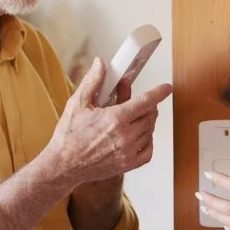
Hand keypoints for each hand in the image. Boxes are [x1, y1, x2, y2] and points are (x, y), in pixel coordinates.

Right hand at [46, 58, 172, 186]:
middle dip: (149, 105)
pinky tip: (139, 135)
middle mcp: (125, 136)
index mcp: (115, 118)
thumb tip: (100, 63)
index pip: (146, 101)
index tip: (167, 88)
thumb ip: (93, 81)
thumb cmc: (68, 136)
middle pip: (150, 116)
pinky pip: (148, 151)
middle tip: (141, 102)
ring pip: (149, 132)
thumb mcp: (78, 103)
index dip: (159, 92)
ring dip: (147, 121)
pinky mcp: (127, 165)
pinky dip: (147, 141)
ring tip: (134, 117)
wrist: (63, 165)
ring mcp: (128, 152)